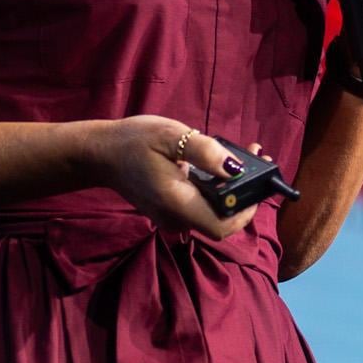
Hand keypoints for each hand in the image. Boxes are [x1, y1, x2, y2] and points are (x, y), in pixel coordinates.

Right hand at [83, 116, 274, 240]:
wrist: (102, 154)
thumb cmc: (135, 141)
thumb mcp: (171, 135)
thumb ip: (204, 151)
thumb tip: (235, 168)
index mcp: (177, 203)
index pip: (221, 226)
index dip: (246, 211)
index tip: (259, 184)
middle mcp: (176, 217)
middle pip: (222, 220)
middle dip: (246, 193)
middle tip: (259, 158)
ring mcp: (173, 217)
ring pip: (213, 212)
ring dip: (235, 188)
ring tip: (248, 153)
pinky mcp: (172, 210)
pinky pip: (202, 206)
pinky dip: (219, 188)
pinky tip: (224, 163)